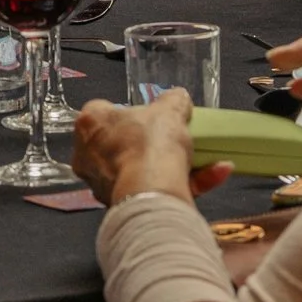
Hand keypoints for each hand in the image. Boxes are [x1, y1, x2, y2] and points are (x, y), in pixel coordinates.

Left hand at [72, 91, 233, 204]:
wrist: (153, 193)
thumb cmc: (150, 144)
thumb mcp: (168, 111)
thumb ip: (173, 100)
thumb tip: (179, 96)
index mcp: (89, 123)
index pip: (103, 110)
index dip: (128, 112)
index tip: (149, 117)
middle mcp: (86, 154)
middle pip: (120, 142)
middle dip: (148, 142)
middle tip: (172, 138)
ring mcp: (101, 183)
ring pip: (138, 170)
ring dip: (170, 165)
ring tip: (203, 159)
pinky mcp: (121, 205)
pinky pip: (152, 190)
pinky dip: (182, 183)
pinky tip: (214, 174)